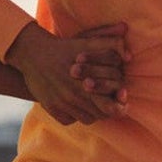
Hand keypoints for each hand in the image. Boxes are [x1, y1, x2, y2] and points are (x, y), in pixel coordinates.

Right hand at [5, 22, 129, 125]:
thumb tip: (129, 56)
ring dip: (92, 112)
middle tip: (107, 99)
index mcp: (86, 85)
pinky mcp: (51, 108)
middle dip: (106, 108)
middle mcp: (73, 98)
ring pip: (86, 119)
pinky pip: (69, 120)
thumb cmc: (64, 47)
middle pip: (100, 115)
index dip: (119, 107)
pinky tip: (76, 104)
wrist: (32, 53)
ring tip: (92, 102)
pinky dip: (74, 115)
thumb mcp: (88, 42)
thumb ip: (112, 45)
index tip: (120, 98)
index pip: (111, 108)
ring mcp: (61, 105)